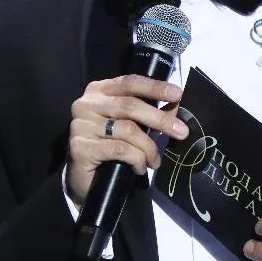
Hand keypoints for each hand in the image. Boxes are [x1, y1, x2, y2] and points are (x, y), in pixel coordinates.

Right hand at [66, 74, 188, 205]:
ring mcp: (81, 125)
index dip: (155, 87)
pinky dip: (136, 159)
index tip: (177, 94)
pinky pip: (119, 149)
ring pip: (127, 130)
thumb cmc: (110, 145)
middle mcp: (87, 103)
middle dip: (160, 119)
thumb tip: (175, 105)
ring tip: (155, 161)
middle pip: (130, 105)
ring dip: (148, 147)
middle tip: (181, 132)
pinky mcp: (80, 146)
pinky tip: (139, 168)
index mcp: (99, 90)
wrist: (85, 178)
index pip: (130, 82)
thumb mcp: (131, 124)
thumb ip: (149, 112)